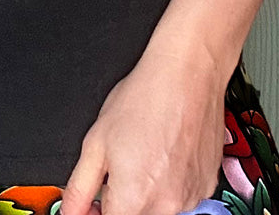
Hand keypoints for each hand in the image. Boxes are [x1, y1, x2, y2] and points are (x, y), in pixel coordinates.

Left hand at [60, 39, 229, 214]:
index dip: (96, 209)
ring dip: (147, 190)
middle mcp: (166, 205)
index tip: (95, 198)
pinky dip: (170, 181)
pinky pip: (181, 195)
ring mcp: (191, 197)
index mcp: (133, 198)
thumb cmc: (144, 99)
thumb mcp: (95, 142)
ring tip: (146, 150)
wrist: (186, 76)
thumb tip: (70, 211)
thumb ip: (79, 187)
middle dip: (122, 198)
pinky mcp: (207, 185)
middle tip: (120, 162)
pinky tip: (166, 151)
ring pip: (159, 207)